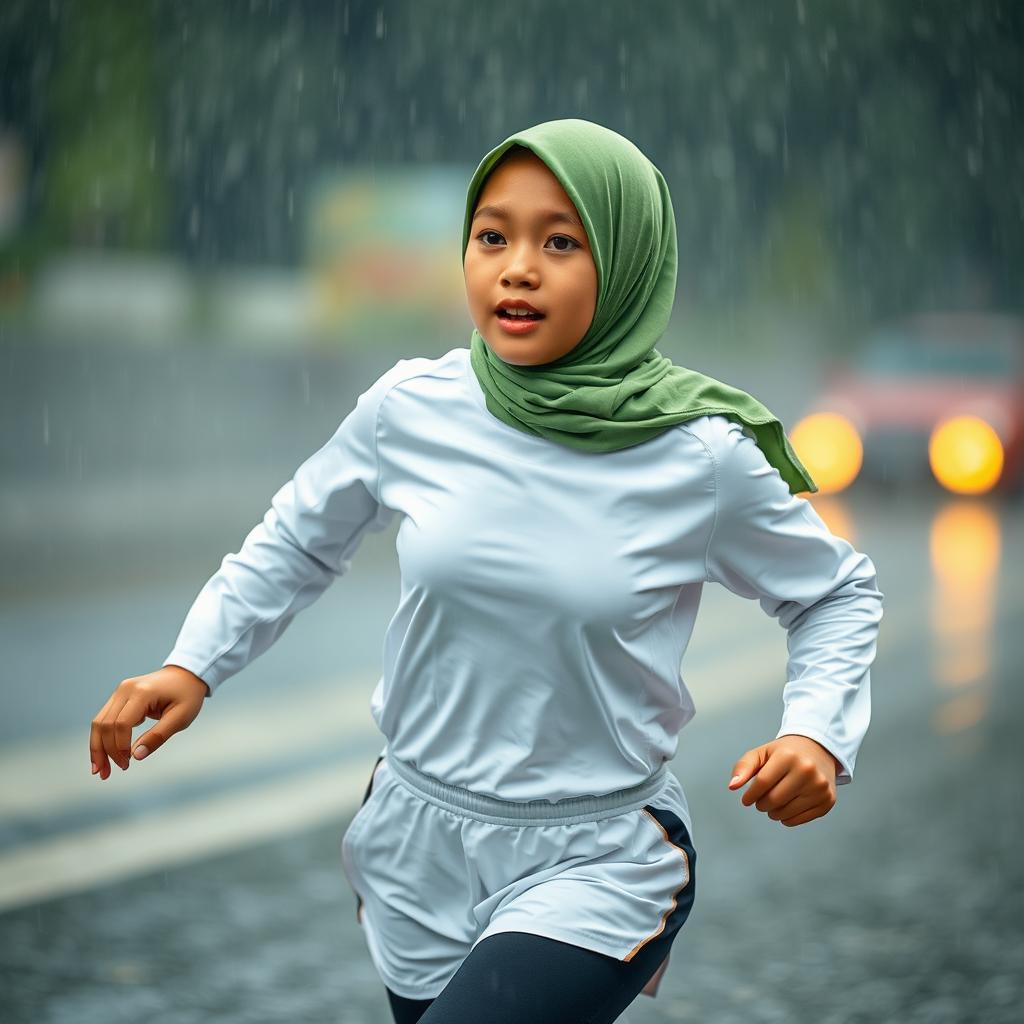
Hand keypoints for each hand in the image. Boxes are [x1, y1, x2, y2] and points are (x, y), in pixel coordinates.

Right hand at [89, 665, 208, 779]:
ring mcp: (120, 691)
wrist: (186, 675)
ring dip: (97, 748)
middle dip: (103, 752)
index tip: (127, 764)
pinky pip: (104, 719)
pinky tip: (104, 756)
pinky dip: (101, 738)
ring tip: (99, 771)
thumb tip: (135, 756)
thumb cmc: (187, 696)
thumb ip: (158, 736)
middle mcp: (125, 689)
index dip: (119, 747)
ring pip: (99, 722)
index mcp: (142, 692)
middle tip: (108, 774)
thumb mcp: (181, 717)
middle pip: (104, 724)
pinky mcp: (119, 696)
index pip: (121, 724)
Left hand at [727, 734, 840, 826]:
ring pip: (785, 813)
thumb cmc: (785, 753)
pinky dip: (787, 818)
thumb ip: (743, 767)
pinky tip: (786, 807)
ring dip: (773, 813)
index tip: (746, 799)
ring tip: (772, 803)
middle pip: (773, 800)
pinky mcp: (827, 800)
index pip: (762, 783)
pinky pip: (799, 820)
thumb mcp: (762, 753)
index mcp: (788, 756)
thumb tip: (732, 786)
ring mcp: (820, 787)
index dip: (750, 795)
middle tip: (760, 801)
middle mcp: (807, 770)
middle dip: (761, 804)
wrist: (818, 750)